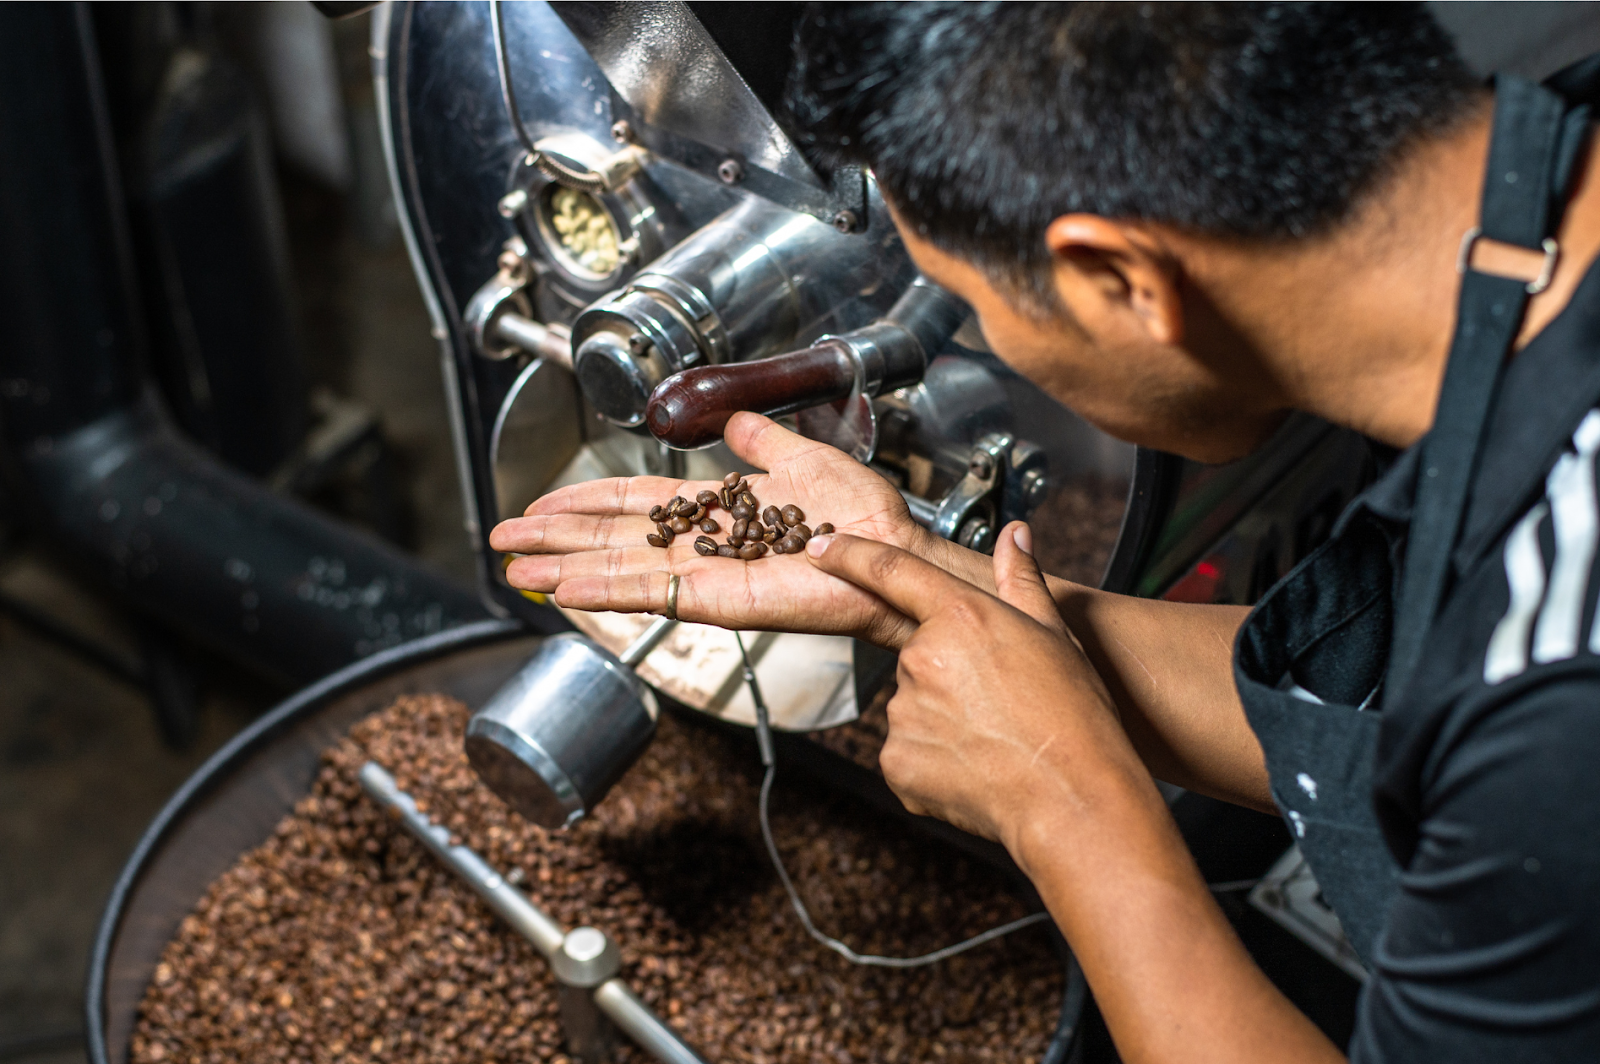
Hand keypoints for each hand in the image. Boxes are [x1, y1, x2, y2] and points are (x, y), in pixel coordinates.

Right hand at [490, 413, 947, 644]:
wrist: (892, 545)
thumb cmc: (862, 512)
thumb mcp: (801, 457)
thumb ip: (761, 442)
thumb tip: (736, 421)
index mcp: (716, 511)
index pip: (634, 506)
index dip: (585, 503)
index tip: (540, 504)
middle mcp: (702, 546)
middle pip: (612, 540)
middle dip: (556, 538)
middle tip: (503, 539)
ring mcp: (706, 576)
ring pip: (620, 570)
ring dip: (564, 568)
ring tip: (516, 570)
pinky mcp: (720, 599)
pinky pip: (655, 594)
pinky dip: (607, 590)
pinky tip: (565, 588)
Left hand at [803, 521, 1146, 855]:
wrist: (1072, 797)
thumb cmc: (1072, 716)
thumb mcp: (1055, 635)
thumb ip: (1022, 580)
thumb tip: (1015, 535)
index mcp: (960, 617)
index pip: (890, 571)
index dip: (849, 554)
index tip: (820, 545)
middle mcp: (922, 658)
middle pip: (919, 656)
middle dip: (949, 673)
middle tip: (999, 700)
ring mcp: (903, 713)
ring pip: (914, 706)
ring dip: (943, 718)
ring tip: (994, 737)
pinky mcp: (895, 761)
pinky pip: (907, 750)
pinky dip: (934, 758)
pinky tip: (975, 766)